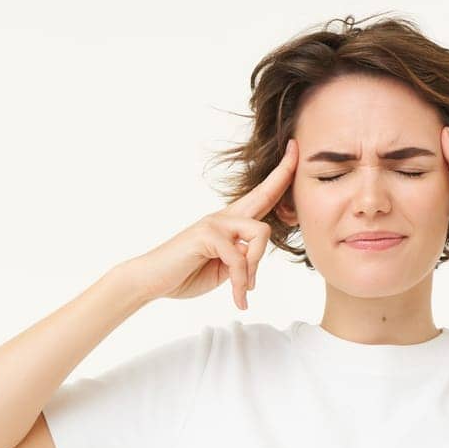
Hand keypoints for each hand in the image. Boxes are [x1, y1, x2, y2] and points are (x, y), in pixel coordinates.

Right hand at [120, 138, 298, 310]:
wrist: (153, 280)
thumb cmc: (186, 273)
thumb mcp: (225, 269)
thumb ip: (243, 259)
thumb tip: (254, 254)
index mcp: (231, 223)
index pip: (261, 196)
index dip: (279, 175)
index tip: (294, 149)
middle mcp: (224, 217)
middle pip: (264, 195)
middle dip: (284, 173)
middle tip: (295, 148)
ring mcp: (215, 223)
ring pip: (260, 233)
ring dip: (256, 267)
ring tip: (244, 289)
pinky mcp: (207, 234)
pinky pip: (240, 258)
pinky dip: (241, 283)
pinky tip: (238, 298)